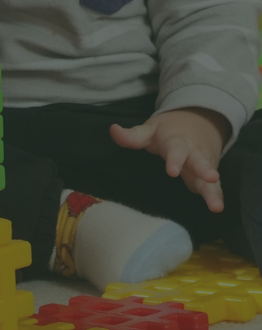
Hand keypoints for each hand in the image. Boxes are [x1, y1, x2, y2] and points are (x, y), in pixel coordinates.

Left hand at [110, 107, 231, 213]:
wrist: (199, 121)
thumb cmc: (168, 130)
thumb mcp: (149, 129)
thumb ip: (132, 135)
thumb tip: (113, 129)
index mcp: (177, 141)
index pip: (175, 150)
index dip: (174, 160)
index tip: (172, 172)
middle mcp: (193, 153)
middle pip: (199, 162)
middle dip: (204, 170)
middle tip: (210, 178)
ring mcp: (203, 165)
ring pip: (209, 178)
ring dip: (213, 190)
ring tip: (217, 206)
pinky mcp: (208, 176)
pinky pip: (214, 186)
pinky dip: (216, 195)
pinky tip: (218, 207)